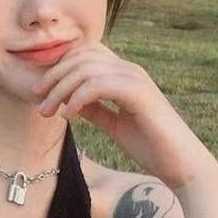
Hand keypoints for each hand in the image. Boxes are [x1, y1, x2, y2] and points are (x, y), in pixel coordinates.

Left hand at [31, 42, 217, 190]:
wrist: (180, 164)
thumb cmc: (150, 146)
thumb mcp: (114, 124)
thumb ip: (95, 109)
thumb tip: (68, 102)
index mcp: (124, 74)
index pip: (85, 54)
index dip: (59, 67)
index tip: (41, 91)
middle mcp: (130, 70)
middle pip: (81, 57)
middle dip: (53, 76)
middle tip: (37, 99)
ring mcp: (135, 79)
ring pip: (86, 70)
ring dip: (60, 90)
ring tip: (46, 111)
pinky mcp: (138, 94)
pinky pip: (98, 86)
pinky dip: (77, 99)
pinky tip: (67, 116)